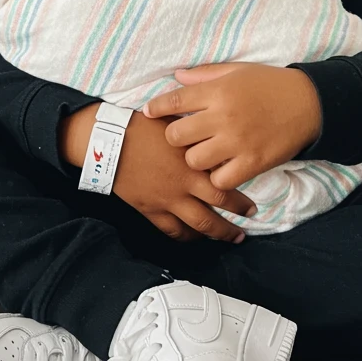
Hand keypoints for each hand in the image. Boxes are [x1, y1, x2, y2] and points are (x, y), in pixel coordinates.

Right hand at [58, 104, 256, 242]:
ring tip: (231, 237)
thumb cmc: (141, 127)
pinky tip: (194, 238)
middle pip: (218, 206)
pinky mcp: (151, 210)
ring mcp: (168, 200)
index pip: (225, 183)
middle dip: (236, 217)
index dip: (241, 197)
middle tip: (249, 222)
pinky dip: (185, 237)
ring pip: (199, 224)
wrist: (109, 142)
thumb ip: (196, 132)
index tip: (253, 204)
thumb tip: (214, 130)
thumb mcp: (175, 122)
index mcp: (192, 161)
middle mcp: (184, 184)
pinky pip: (172, 230)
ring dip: (218, 233)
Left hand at [143, 64, 321, 190]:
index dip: (156, 108)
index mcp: (218, 91)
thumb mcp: (237, 71)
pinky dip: (217, 178)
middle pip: (176, 136)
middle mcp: (223, 116)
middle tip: (184, 138)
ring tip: (203, 154)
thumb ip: (205, 75)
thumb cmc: (270, 84)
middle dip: (175, 138)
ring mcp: (237, 141)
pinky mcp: (252, 162)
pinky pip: (220, 181)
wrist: (310, 103)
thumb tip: (176, 76)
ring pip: (194, 161)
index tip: (149, 114)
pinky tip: (222, 169)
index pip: (173, 101)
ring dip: (195, 159)